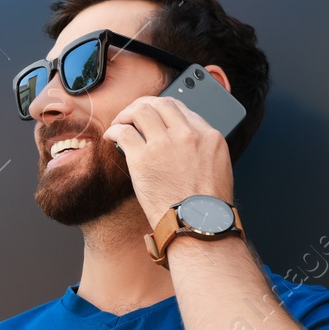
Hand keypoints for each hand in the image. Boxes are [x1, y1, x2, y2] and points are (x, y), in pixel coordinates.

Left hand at [102, 95, 234, 226]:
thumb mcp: (217, 169)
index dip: (163, 109)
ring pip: (141, 110)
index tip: (154, 117)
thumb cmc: (205, 207)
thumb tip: (181, 142)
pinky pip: (123, 132)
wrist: (197, 226)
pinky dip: (114, 130)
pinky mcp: (143, 158)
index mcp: (210, 137)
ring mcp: (165, 144)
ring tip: (120, 123)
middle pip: (162, 103)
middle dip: (143, 105)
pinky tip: (111, 137)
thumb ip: (201, 150)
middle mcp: (189, 135)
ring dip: (127, 114)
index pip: (183, 109)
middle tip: (133, 115)